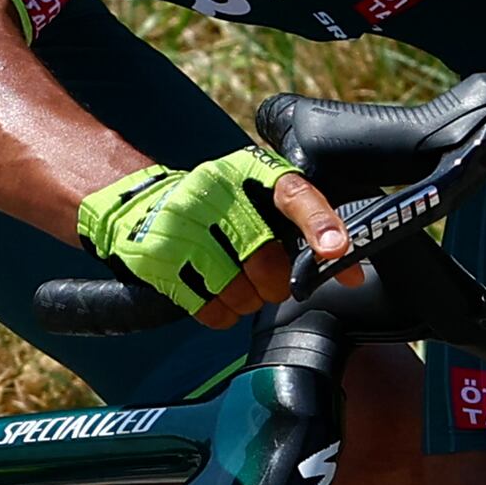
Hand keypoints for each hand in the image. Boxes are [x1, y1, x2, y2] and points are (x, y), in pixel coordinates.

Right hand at [77, 150, 339, 326]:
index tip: (337, 250)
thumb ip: (300, 227)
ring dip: (248, 301)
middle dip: (276, 285)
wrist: (136, 204)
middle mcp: (212, 191)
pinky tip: (217, 297)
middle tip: (271, 284)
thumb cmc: (214, 207)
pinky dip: (223, 314)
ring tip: (240, 288)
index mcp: (247, 170)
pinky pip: (209, 308)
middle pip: (265, 259)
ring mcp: (180, 225)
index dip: (319, 222)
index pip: (292, 194)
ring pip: (237, 290)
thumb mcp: (253, 196)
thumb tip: (349, 273)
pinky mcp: (157, 257)